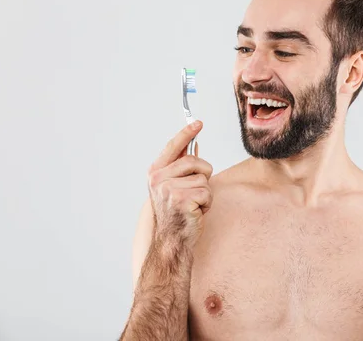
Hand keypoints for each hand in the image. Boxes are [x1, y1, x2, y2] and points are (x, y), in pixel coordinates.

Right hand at [147, 121, 212, 248]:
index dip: (186, 133)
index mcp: (156, 173)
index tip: (198, 122)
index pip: (173, 147)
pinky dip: (207, 204)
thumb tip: (194, 147)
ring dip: (205, 193)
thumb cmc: (176, 214)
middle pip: (194, 162)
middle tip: (196, 192)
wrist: (171, 240)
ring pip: (203, 179)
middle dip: (203, 175)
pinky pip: (207, 193)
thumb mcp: (174, 187)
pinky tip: (195, 212)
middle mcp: (159, 179)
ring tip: (192, 205)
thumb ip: (181, 167)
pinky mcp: (181, 200)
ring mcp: (169, 189)